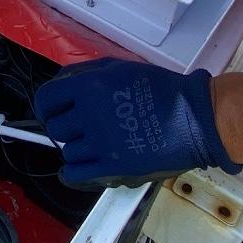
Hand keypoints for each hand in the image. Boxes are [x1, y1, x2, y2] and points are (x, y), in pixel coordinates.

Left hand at [32, 57, 239, 187]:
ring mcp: (101, 143)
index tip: (52, 112)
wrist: (196, 118)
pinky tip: (80, 166)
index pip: (46, 99)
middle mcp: (90, 114)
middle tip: (80, 127)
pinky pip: (77, 173)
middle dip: (64, 127)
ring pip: (67, 151)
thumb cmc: (162, 89)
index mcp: (89, 86)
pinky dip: (73, 172)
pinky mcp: (114, 167)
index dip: (46, 106)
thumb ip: (85, 74)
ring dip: (77, 148)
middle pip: (55, 128)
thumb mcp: (119, 68)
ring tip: (96, 143)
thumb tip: (60, 85)